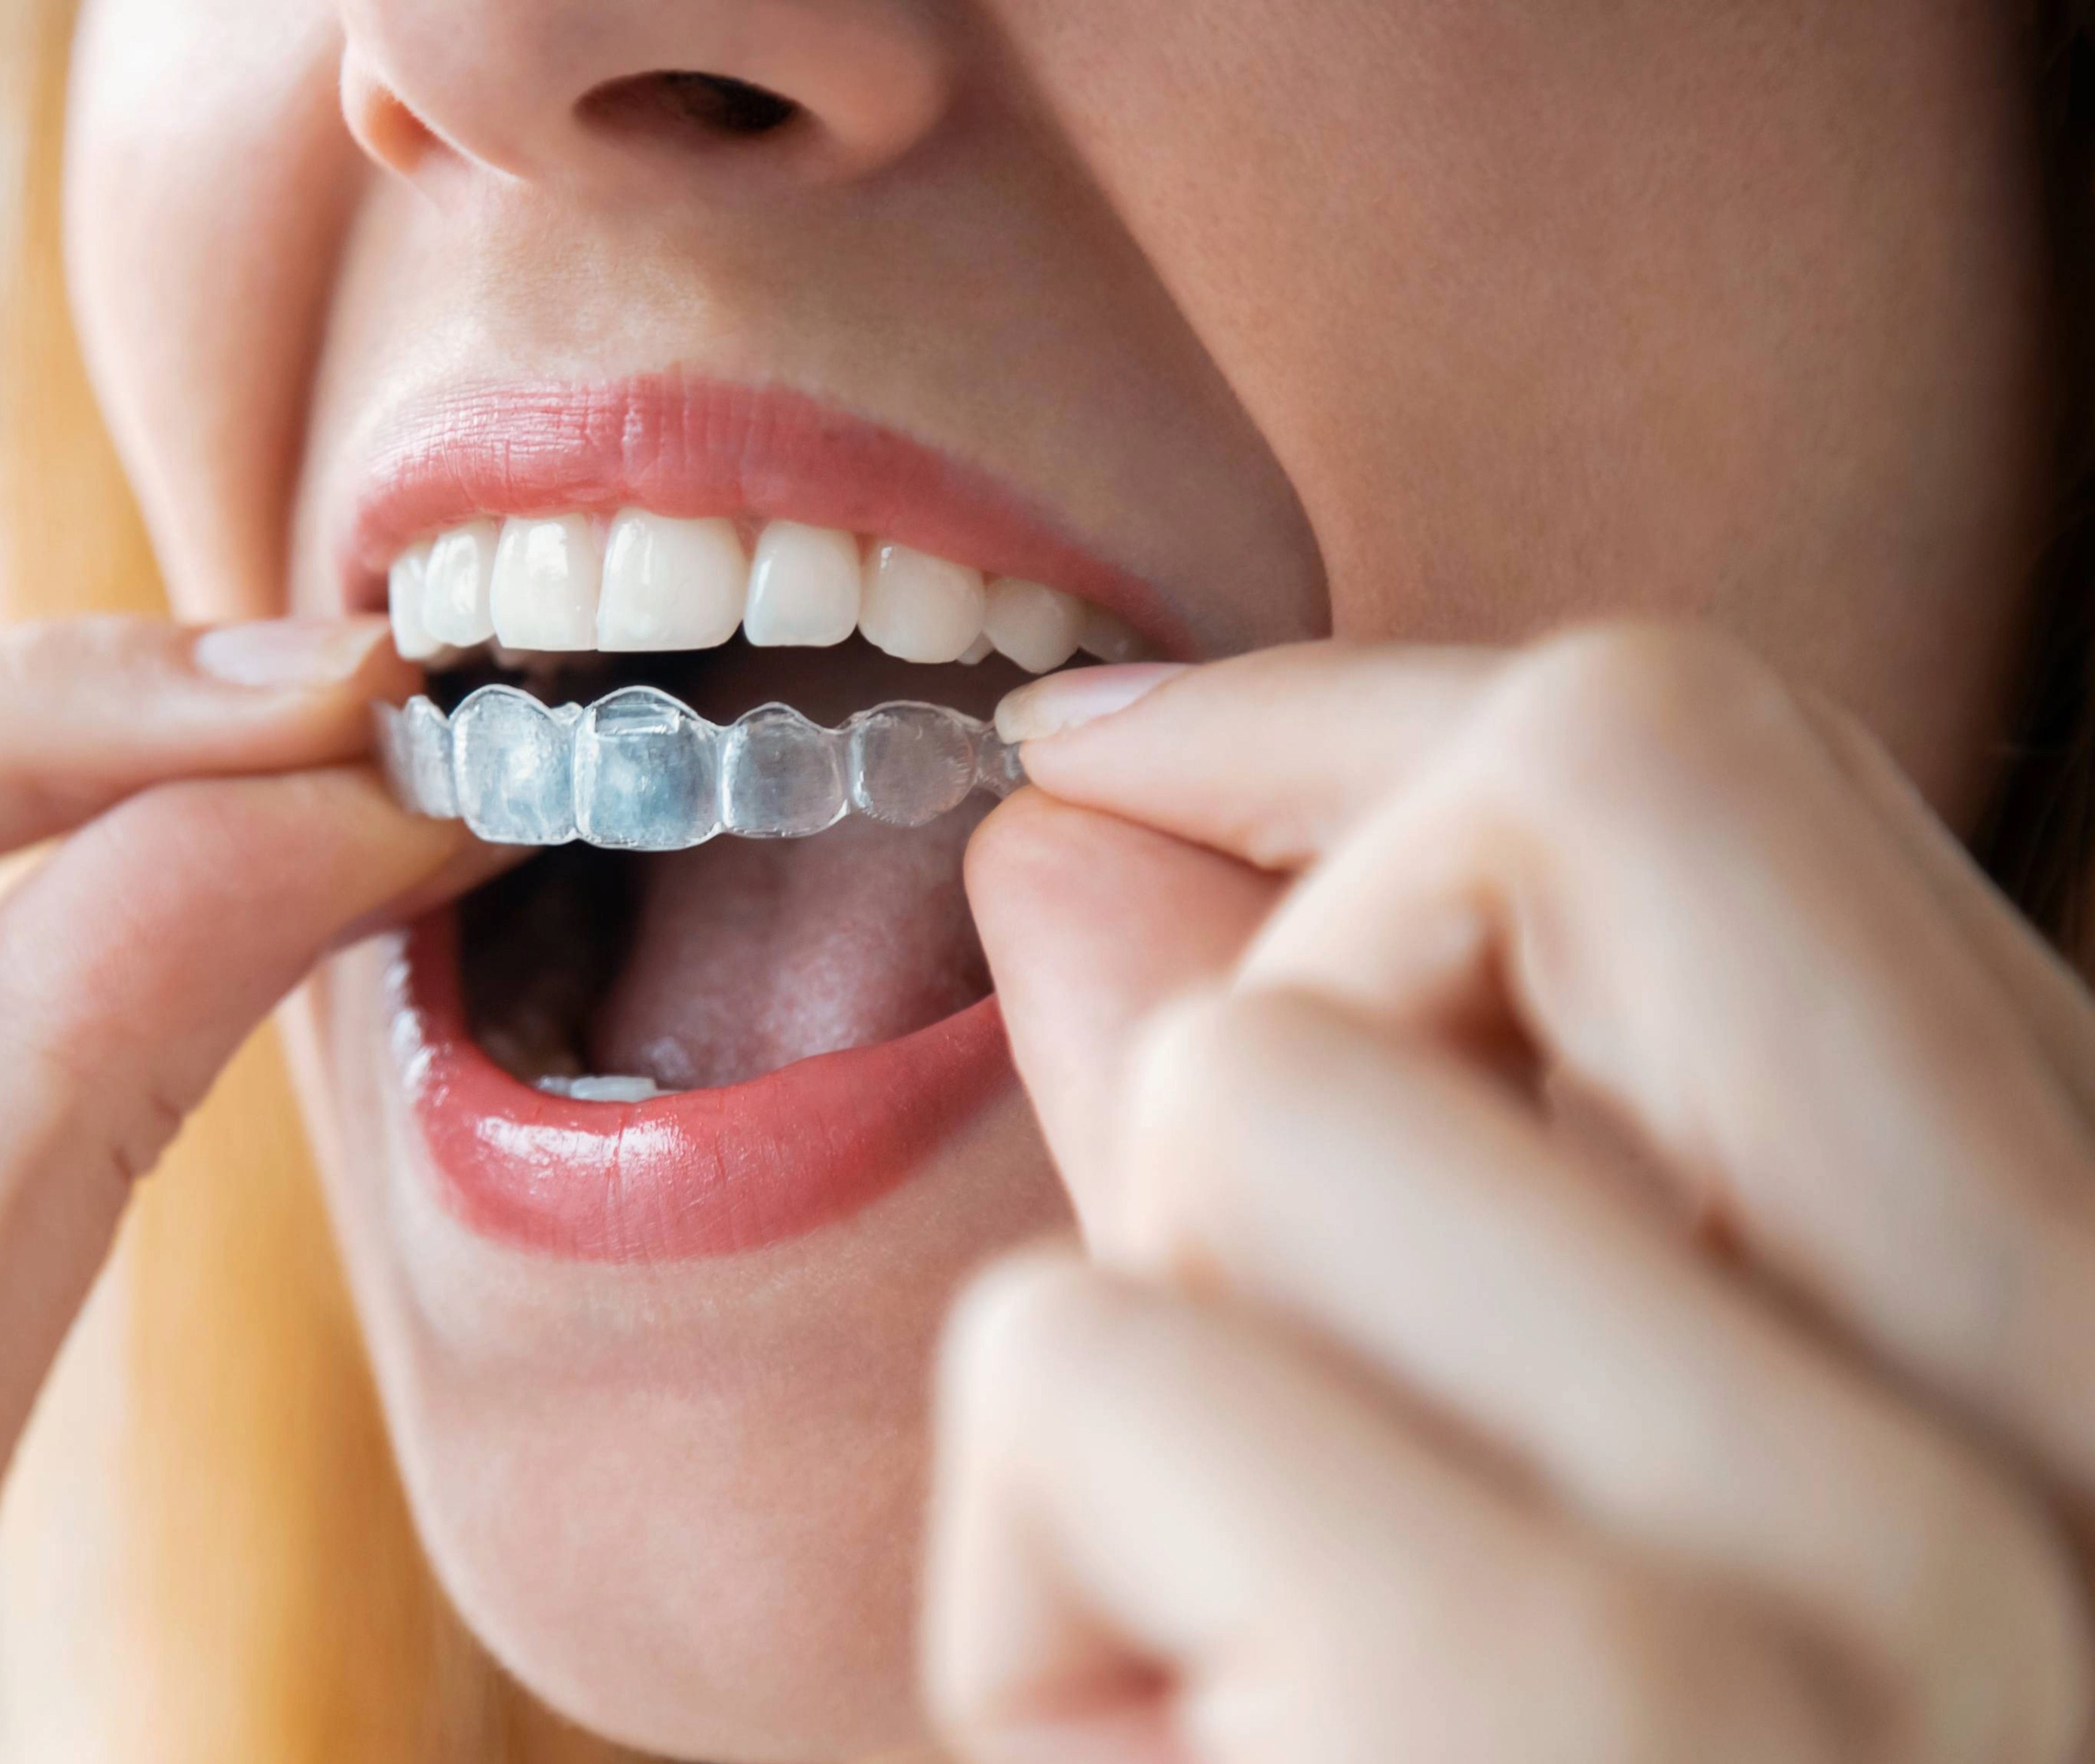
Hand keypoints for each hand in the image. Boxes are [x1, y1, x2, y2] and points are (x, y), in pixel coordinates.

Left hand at [932, 627, 2094, 1761]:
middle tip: (1199, 1303)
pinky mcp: (1599, 1698)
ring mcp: (1906, 1579)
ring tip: (1240, 1666)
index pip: (1729, 786)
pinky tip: (1160, 1755)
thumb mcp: (1443, 1494)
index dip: (1362, 716)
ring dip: (1142, 1382)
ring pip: (1257, 1087)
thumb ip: (1322, 1162)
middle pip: (1594, 775)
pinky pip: (1088, 1365)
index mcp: (2090, 1356)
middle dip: (1290, 982)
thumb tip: (1066, 824)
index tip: (1101, 745)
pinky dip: (1030, 1589)